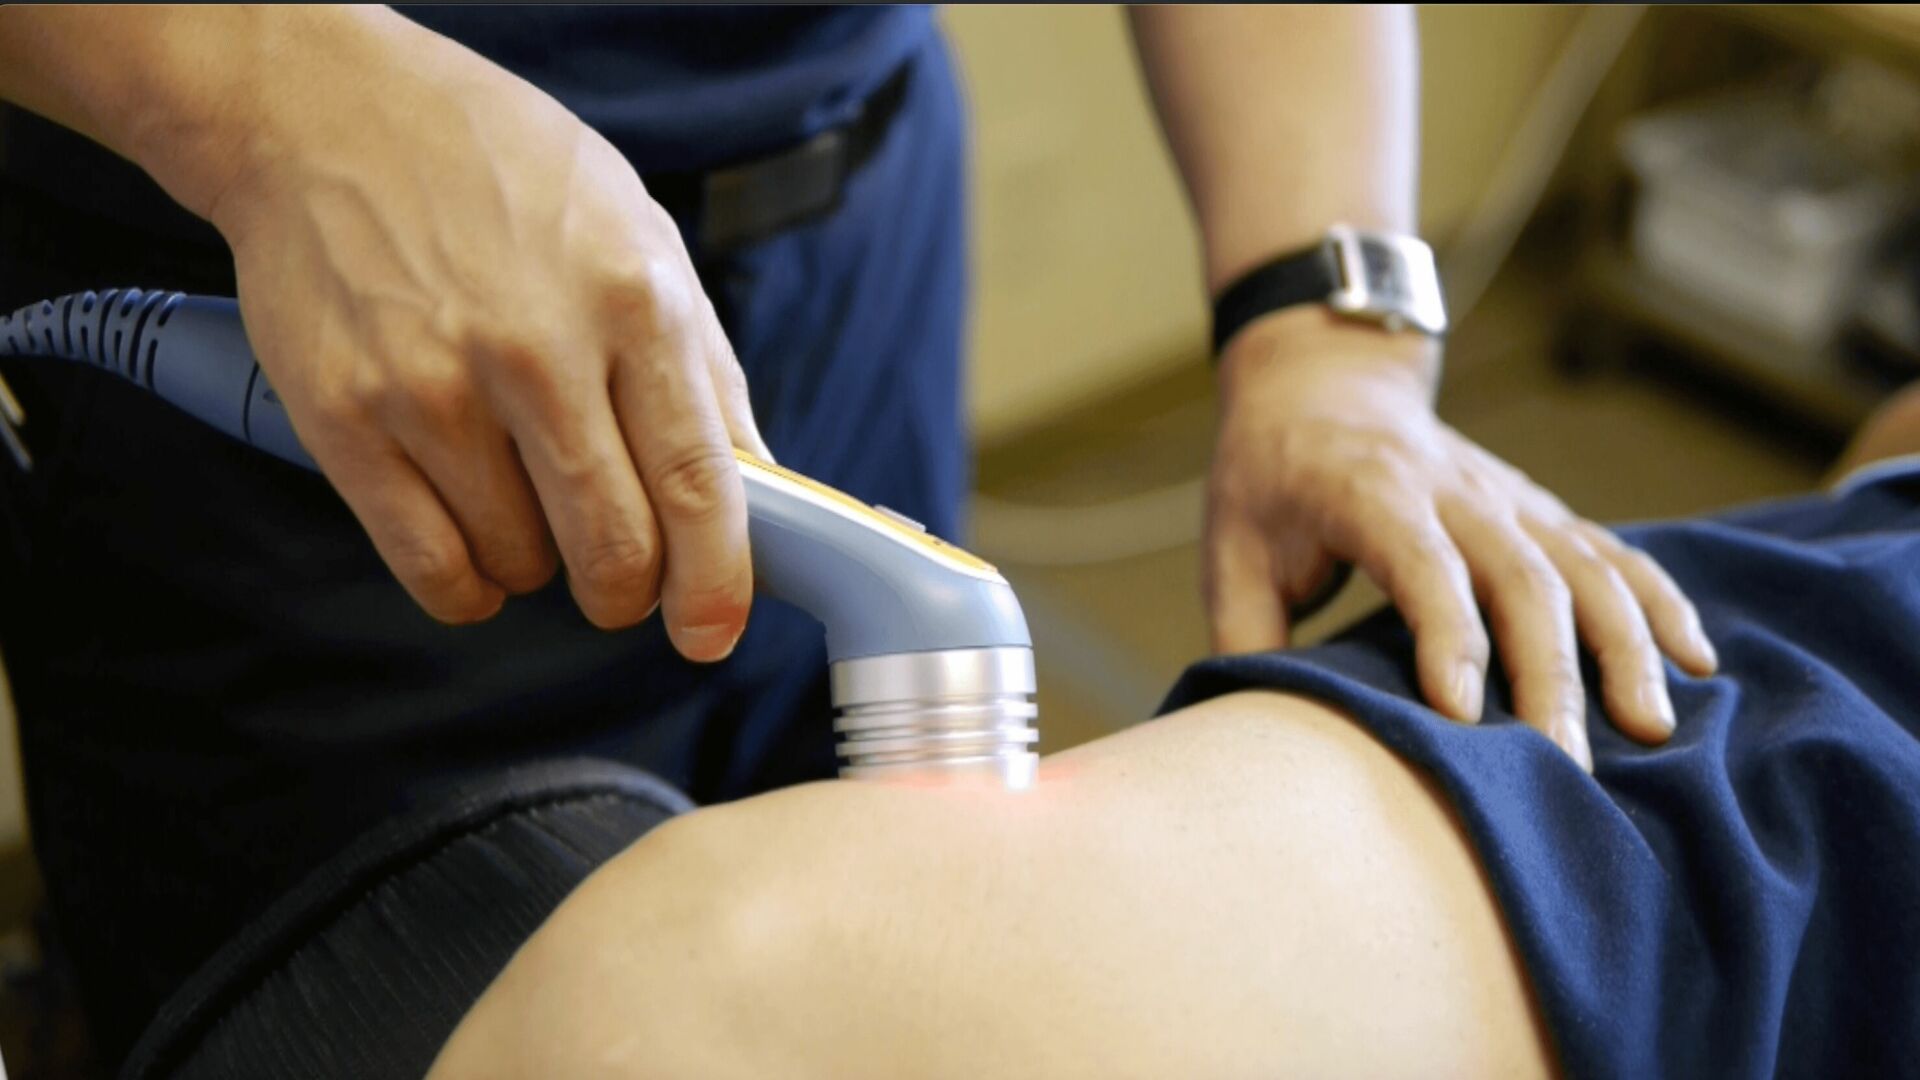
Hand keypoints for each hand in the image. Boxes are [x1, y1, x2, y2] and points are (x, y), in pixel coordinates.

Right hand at [200, 10, 767, 656]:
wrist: (328, 113)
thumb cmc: (498, 171)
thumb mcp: (637, 233)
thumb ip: (701, 367)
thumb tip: (757, 485)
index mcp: (630, 300)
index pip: (697, 482)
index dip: (716, 579)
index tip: (712, 628)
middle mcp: (535, 349)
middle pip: (613, 546)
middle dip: (628, 590)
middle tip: (620, 577)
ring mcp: (432, 389)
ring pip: (521, 566)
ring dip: (539, 566)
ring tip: (524, 495)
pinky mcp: (346, 421)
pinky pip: (432, 567)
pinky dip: (468, 583)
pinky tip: (474, 540)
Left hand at [1205, 310, 1717, 767]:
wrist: (1324, 385)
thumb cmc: (1269, 479)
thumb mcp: (1228, 550)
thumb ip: (1246, 638)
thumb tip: (1257, 734)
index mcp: (1367, 492)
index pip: (1420, 563)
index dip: (1444, 635)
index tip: (1459, 715)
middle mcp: (1453, 490)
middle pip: (1521, 578)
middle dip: (1550, 674)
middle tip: (1565, 764)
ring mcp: (1507, 497)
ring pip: (1583, 566)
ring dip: (1624, 646)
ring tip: (1651, 728)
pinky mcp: (1539, 509)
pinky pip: (1613, 552)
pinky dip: (1660, 602)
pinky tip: (1697, 661)